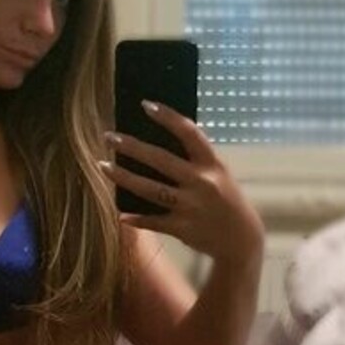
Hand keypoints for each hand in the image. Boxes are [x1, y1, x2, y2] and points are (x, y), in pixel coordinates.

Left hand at [101, 101, 264, 263]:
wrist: (242, 240)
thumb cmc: (226, 200)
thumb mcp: (219, 174)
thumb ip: (196, 160)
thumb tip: (162, 140)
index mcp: (212, 165)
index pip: (189, 133)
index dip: (168, 118)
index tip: (146, 105)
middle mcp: (201, 183)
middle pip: (160, 160)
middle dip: (131, 147)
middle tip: (108, 136)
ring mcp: (190, 206)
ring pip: (150, 189)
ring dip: (123, 177)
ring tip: (102, 166)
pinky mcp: (182, 228)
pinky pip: (153, 221)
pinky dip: (137, 219)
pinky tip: (120, 215)